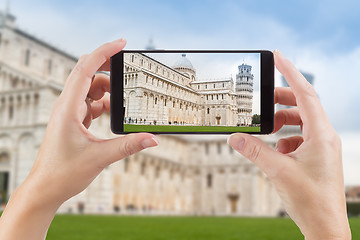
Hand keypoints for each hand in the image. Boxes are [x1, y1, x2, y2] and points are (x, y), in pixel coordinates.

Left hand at [0, 39, 158, 239]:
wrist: (45, 188)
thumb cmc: (63, 173)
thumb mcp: (100, 158)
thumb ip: (129, 146)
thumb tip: (153, 139)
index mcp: (68, 108)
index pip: (85, 69)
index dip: (104, 52)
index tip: (121, 43)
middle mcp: (66, 106)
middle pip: (87, 74)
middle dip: (108, 69)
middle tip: (128, 71)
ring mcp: (68, 112)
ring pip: (89, 89)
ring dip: (107, 92)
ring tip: (122, 103)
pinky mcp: (72, 120)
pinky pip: (89, 103)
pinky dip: (102, 104)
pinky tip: (111, 115)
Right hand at [228, 50, 350, 239]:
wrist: (325, 226)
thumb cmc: (311, 201)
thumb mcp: (278, 171)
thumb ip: (254, 151)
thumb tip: (235, 137)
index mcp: (321, 134)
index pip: (305, 93)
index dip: (290, 72)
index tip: (277, 56)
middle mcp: (324, 137)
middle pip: (302, 105)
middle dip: (280, 100)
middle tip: (262, 101)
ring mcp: (322, 147)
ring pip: (300, 122)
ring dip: (281, 122)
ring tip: (266, 129)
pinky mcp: (317, 156)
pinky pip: (299, 137)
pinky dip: (285, 138)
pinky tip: (276, 150)